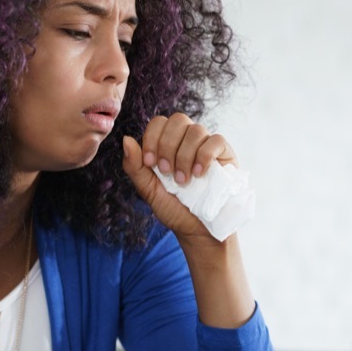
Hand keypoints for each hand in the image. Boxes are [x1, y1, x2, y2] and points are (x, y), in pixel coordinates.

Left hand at [121, 113, 237, 239]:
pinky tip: (199, 175)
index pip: (159, 122)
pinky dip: (204, 156)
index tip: (150, 163)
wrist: (198, 230)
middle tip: (167, 172)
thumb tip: (126, 139)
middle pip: (177, 120)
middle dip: (168, 145)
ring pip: (196, 130)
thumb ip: (135, 167)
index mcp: (168, 144)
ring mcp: (207, 145)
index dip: (152, 138)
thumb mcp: (149, 190)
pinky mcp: (225, 154)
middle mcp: (188, 140)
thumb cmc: (174, 209)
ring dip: (184, 156)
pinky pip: (216, 140)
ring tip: (183, 180)